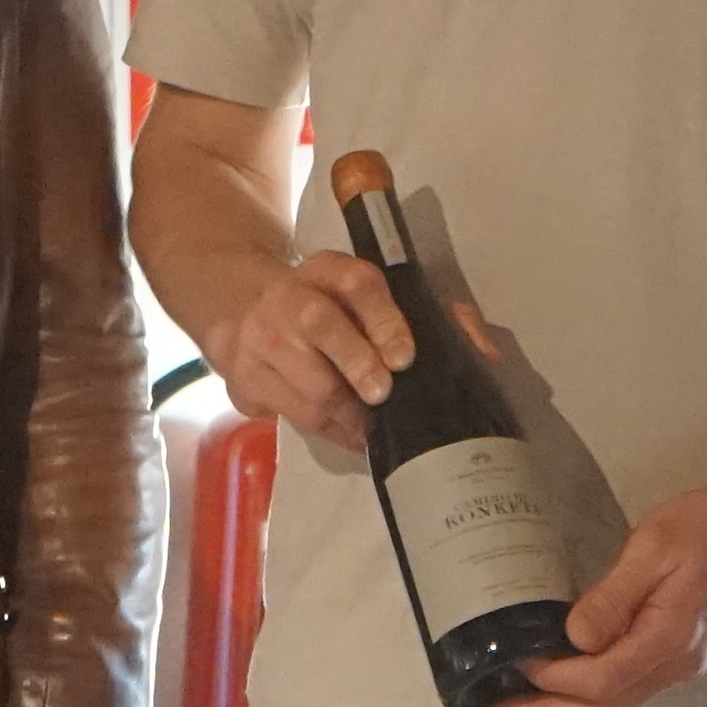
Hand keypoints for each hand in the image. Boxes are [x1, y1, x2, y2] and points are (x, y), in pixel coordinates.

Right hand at [197, 249, 422, 454]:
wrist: (244, 315)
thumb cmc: (323, 311)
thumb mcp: (351, 295)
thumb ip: (401, 309)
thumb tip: (462, 324)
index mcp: (325, 270)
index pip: (356, 283)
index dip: (384, 320)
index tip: (405, 358)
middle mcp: (287, 296)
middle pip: (322, 325)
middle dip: (358, 364)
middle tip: (383, 394)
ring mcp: (259, 338)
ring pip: (308, 382)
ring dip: (348, 412)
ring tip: (373, 428)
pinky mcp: (244, 378)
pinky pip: (293, 412)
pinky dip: (330, 430)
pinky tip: (351, 436)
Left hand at [473, 464, 706, 706]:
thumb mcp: (654, 546)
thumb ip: (613, 596)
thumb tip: (573, 639)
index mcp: (669, 639)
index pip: (599, 680)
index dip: (551, 678)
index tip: (513, 661)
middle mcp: (677, 666)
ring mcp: (683, 666)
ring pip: (616, 706)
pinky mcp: (684, 657)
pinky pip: (629, 689)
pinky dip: (590, 695)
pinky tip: (566, 683)